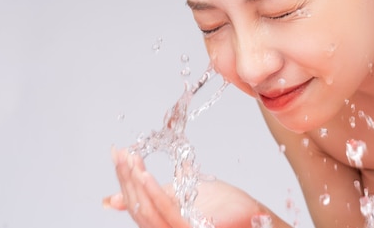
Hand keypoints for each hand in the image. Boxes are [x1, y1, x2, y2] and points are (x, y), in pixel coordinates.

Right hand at [104, 148, 272, 227]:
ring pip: (147, 211)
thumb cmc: (224, 209)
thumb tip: (138, 177)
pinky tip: (145, 175)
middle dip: (125, 178)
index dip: (123, 179)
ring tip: (129, 160)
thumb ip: (161, 190)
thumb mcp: (184, 194)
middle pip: (137, 207)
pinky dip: (153, 193)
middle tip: (119, 153)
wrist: (253, 218)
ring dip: (134, 183)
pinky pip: (168, 213)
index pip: (135, 203)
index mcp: (163, 222)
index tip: (119, 154)